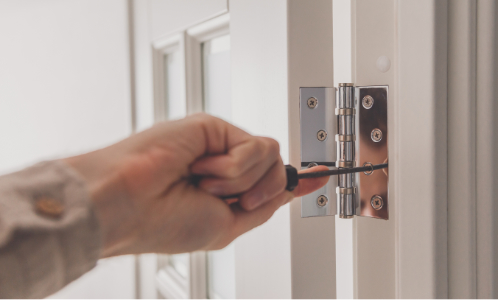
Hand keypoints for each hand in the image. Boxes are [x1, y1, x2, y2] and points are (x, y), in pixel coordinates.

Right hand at [64, 113, 328, 256]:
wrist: (130, 202)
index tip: (318, 177)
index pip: (271, 180)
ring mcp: (220, 145)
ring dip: (239, 181)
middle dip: (258, 192)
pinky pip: (253, 146)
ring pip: (269, 157)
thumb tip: (292, 190)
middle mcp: (226, 165)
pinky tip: (201, 169)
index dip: (296, 180)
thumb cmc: (164, 222)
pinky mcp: (215, 126)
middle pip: (276, 168)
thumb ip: (263, 206)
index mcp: (227, 191)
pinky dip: (231, 167)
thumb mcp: (227, 226)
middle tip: (224, 198)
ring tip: (203, 183)